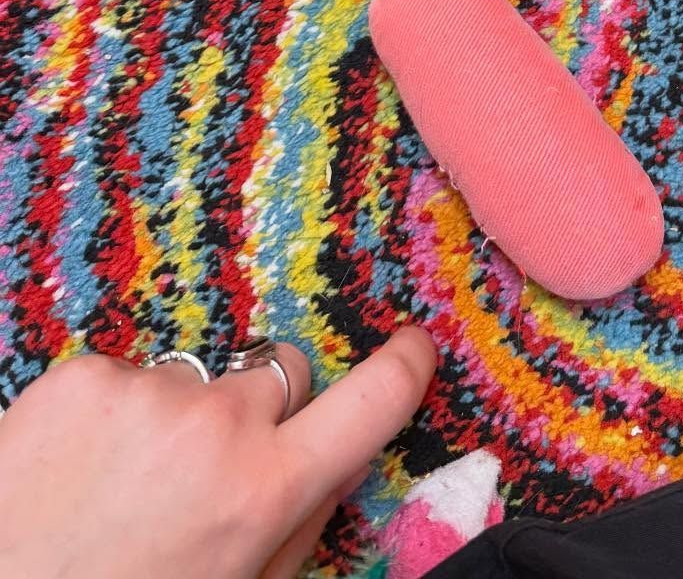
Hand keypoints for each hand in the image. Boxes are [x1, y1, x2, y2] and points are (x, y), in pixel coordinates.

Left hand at [0, 326, 436, 578]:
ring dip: (175, 415)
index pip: (374, 400)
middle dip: (263, 409)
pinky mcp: (80, 376)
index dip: (405, 367)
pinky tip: (75, 468)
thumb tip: (336, 464)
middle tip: (211, 469)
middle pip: (281, 371)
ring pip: (196, 376)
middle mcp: (216, 425)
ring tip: (120, 483)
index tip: (414, 348)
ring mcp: (146, 390)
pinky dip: (109, 413)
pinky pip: (125, 374)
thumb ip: (296, 527)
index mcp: (265, 490)